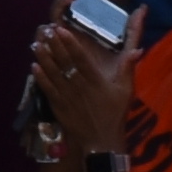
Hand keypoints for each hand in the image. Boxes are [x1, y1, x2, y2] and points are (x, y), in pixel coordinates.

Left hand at [29, 16, 132, 161]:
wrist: (101, 140)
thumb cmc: (115, 113)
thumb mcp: (126, 91)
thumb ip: (128, 68)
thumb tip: (137, 49)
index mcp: (96, 81)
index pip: (81, 58)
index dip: (70, 43)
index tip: (61, 30)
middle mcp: (79, 86)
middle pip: (64, 62)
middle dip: (54, 45)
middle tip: (45, 31)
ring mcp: (67, 96)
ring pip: (53, 74)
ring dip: (44, 59)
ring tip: (36, 44)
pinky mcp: (58, 106)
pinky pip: (47, 89)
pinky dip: (40, 78)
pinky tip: (33, 66)